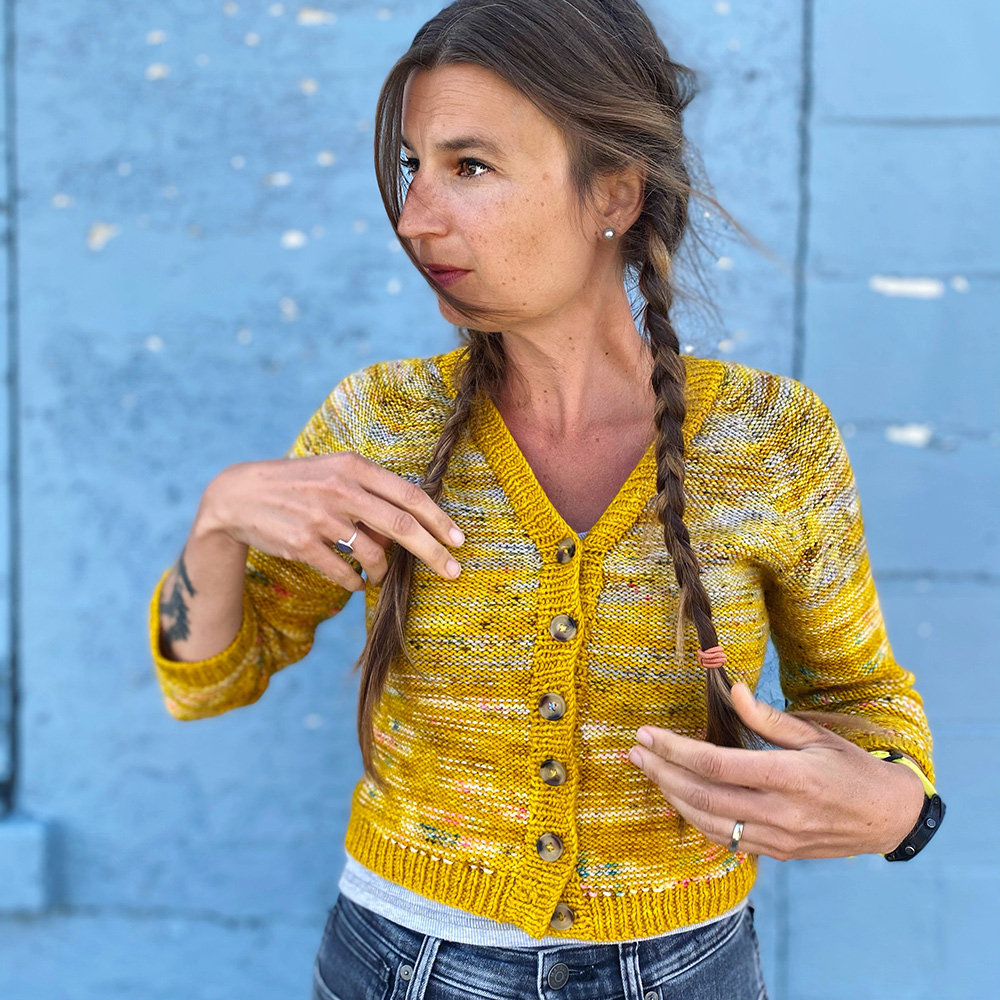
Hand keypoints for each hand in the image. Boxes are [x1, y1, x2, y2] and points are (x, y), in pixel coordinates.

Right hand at [201, 453, 464, 591]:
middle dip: (433, 552)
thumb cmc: (299, 484)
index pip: (409, 494)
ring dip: (384, 572)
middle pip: (401, 525)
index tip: (459, 540)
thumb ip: (371, 495)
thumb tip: (406, 530)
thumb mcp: (334, 474)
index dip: (438, 519)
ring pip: (374, 554)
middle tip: (453, 571)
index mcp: (353, 466)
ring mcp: (320, 518)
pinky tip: (354, 582)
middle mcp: (340, 489)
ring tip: (380, 576)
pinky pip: (344, 573)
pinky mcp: (302, 544)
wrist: (239, 495)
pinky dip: (355, 582)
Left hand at [626, 682, 925, 859]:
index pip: (717, 766)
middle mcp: (781, 812)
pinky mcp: (778, 852)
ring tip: (650, 772)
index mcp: (791, 777)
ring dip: (672, 796)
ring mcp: (778, 837)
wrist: (889, 817)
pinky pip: (726, 840)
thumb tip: (733, 689)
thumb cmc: (851, 766)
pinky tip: (679, 799)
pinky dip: (696, 820)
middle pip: (704, 796)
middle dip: (662, 772)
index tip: (648, 735)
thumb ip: (768, 718)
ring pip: (709, 822)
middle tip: (635, 752)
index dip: (677, 750)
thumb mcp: (815, 734)